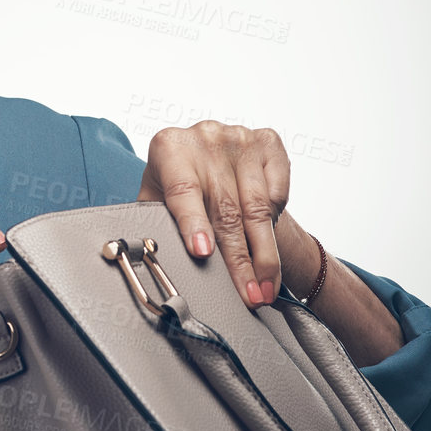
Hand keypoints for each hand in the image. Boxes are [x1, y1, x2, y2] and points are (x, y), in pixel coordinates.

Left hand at [138, 121, 315, 307]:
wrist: (206, 156)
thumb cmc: (176, 185)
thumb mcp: (156, 200)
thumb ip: (155, 224)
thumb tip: (153, 262)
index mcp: (169, 148)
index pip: (183, 190)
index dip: (193, 223)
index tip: (202, 252)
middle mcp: (204, 136)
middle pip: (225, 209)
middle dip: (238, 260)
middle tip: (245, 294)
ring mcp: (239, 137)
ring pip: (256, 207)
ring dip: (264, 256)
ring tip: (264, 288)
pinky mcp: (268, 143)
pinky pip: (277, 193)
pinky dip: (275, 225)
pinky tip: (269, 251)